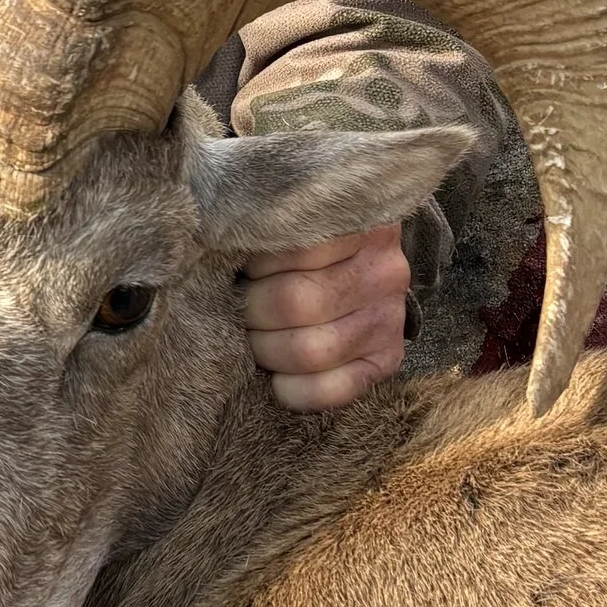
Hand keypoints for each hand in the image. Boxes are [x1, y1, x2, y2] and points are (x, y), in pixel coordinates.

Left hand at [240, 223, 409, 410]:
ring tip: (255, 334)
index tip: (245, 265)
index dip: (254, 263)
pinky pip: (331, 390)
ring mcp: (389, 318)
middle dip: (251, 310)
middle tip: (239, 305)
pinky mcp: (387, 359)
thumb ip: (267, 223)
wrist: (361, 261)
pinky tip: (277, 376)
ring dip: (265, 349)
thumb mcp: (297, 215)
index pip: (291, 249)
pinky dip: (291, 390)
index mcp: (360, 223)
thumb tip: (217, 249)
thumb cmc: (311, 237)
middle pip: (294, 303)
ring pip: (309, 351)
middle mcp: (383, 271)